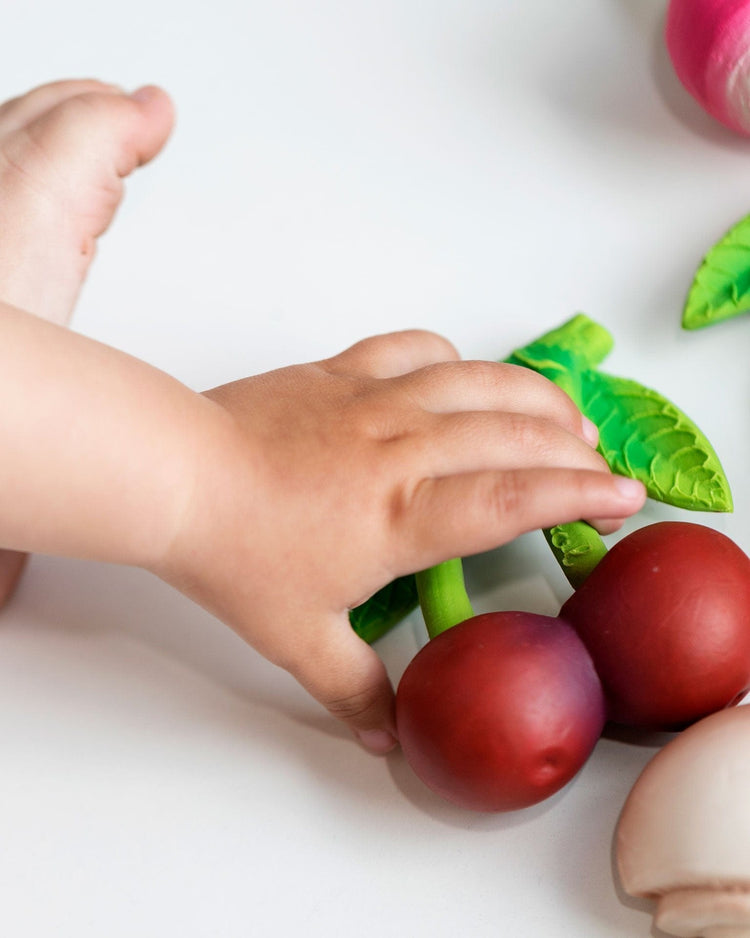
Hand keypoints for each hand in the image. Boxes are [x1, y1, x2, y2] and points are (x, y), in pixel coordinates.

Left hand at [159, 330, 645, 752]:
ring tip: (565, 416)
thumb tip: (388, 735)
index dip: (579, 495)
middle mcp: (403, 447)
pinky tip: (466, 375)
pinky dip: (454, 358)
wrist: (176, 476)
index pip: (515, 498)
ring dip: (532, 396)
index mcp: (403, 515)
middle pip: (514, 435)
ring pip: (478, 382)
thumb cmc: (236, 554)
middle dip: (573, 448)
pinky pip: (414, 350)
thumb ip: (354, 688)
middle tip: (601, 466)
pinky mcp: (342, 372)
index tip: (624, 496)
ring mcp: (374, 400)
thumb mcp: (298, 638)